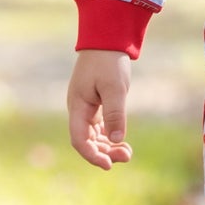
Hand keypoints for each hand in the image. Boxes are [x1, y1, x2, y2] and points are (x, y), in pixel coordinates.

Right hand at [68, 50, 133, 168]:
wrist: (107, 40)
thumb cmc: (109, 61)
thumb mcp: (115, 88)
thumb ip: (115, 113)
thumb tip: (117, 140)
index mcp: (77, 106)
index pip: (79, 139)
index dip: (92, 155)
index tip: (108, 165)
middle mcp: (78, 110)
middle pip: (86, 141)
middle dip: (104, 152)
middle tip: (127, 156)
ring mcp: (86, 108)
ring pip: (93, 136)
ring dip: (108, 146)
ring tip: (127, 153)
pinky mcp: (95, 104)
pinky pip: (98, 127)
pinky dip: (109, 136)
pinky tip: (122, 142)